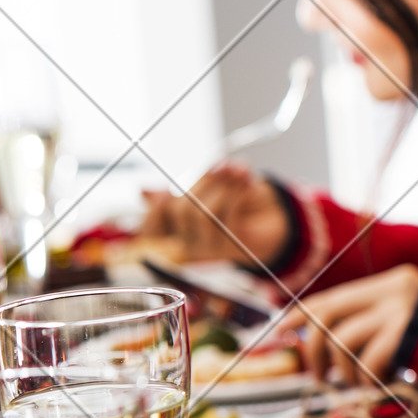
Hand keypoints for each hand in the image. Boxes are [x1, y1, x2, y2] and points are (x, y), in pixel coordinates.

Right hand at [138, 161, 289, 266]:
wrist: (276, 216)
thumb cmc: (241, 199)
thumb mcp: (212, 185)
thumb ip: (182, 187)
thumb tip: (141, 191)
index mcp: (178, 229)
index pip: (151, 224)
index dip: (154, 209)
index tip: (168, 191)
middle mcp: (188, 243)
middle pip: (180, 210)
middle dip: (203, 183)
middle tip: (222, 168)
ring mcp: (207, 250)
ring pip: (202, 214)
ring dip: (222, 186)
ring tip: (239, 172)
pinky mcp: (228, 250)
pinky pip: (226, 218)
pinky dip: (237, 192)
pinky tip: (246, 180)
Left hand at [278, 264, 417, 384]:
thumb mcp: (401, 323)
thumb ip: (363, 322)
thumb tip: (305, 333)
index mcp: (389, 283)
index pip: (330, 297)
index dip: (300, 316)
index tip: (281, 332)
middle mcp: (395, 289)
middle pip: (327, 317)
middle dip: (313, 351)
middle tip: (319, 376)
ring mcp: (402, 309)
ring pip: (341, 341)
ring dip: (343, 372)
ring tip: (357, 383)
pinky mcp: (408, 335)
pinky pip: (366, 360)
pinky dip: (364, 379)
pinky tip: (374, 385)